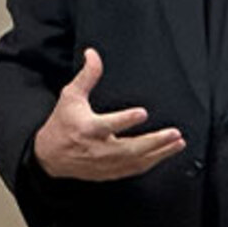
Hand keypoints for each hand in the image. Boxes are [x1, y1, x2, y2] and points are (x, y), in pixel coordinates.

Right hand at [33, 49, 184, 179]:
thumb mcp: (71, 96)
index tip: (142, 113)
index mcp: (88, 128)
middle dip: (155, 141)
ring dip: (160, 153)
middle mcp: (98, 148)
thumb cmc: (62, 124)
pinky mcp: (110, 172)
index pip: (108, 125)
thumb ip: (87, 76)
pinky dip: (151, 163)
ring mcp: (105, 163)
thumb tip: (93, 54)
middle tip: (174, 133)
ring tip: (178, 143)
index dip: (125, 120)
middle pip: (130, 148)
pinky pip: (134, 169)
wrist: (49, 156)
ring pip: (137, 161)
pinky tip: (165, 154)